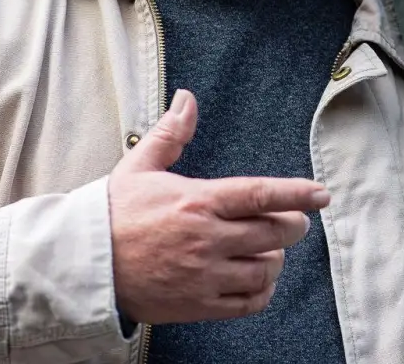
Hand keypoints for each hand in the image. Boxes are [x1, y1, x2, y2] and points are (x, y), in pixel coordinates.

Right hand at [109, 90, 330, 323]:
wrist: (83, 264)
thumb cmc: (111, 213)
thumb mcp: (140, 165)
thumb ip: (172, 133)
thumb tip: (187, 99)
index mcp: (198, 200)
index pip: (261, 194)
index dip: (297, 194)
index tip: (321, 194)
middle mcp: (207, 238)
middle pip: (274, 232)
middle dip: (293, 225)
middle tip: (295, 221)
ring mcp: (204, 275)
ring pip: (265, 269)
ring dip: (276, 258)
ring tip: (270, 249)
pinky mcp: (198, 305)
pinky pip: (248, 303)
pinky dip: (261, 291)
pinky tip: (257, 280)